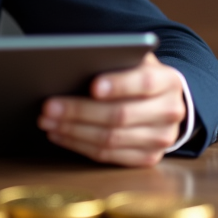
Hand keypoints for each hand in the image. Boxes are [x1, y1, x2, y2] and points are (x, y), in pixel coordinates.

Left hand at [37, 52, 186, 166]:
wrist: (162, 100)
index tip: (93, 86)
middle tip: (49, 106)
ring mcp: (161, 139)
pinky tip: (59, 134)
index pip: (144, 82)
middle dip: (79, 111)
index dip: (118, 85)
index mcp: (169, 81)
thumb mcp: (133, 60)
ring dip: (73, 131)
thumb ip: (114, 59)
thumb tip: (76, 62)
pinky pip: (108, 156)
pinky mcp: (148, 158)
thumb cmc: (136, 74)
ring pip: (110, 139)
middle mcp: (170, 112)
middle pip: (120, 115)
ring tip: (47, 120)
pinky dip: (79, 145)